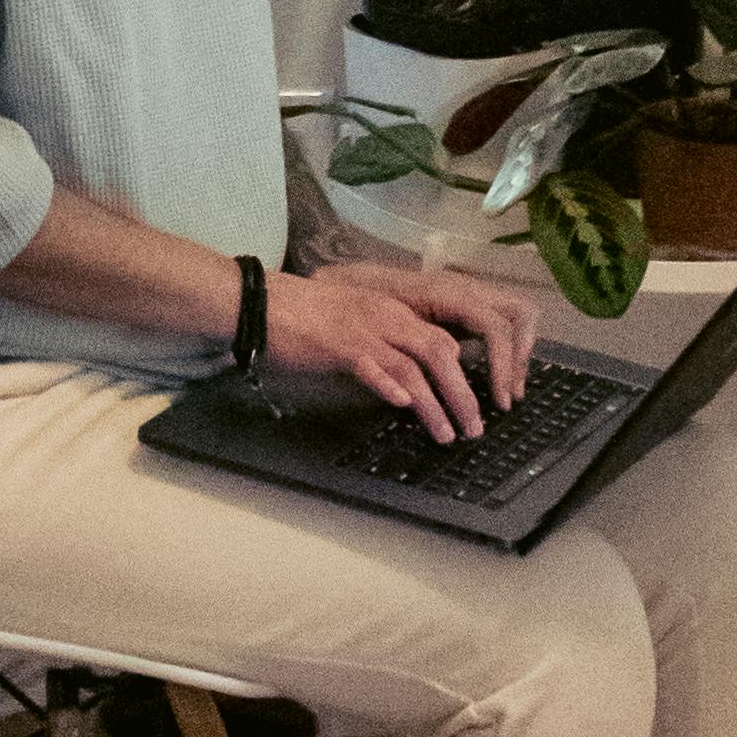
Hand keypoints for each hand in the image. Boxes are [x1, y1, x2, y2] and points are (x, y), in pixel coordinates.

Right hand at [262, 255, 530, 438]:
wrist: (261, 302)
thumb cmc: (302, 317)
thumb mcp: (353, 326)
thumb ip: (381, 348)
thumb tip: (405, 385)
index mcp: (390, 312)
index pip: (442, 341)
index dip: (464, 374)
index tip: (474, 405)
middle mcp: (385, 317)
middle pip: (440, 354)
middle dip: (463, 394)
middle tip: (475, 428)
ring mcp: (363, 330)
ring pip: (414, 367)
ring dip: (436, 404)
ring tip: (448, 434)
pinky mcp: (339, 345)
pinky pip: (373, 366)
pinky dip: (390, 386)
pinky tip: (402, 405)